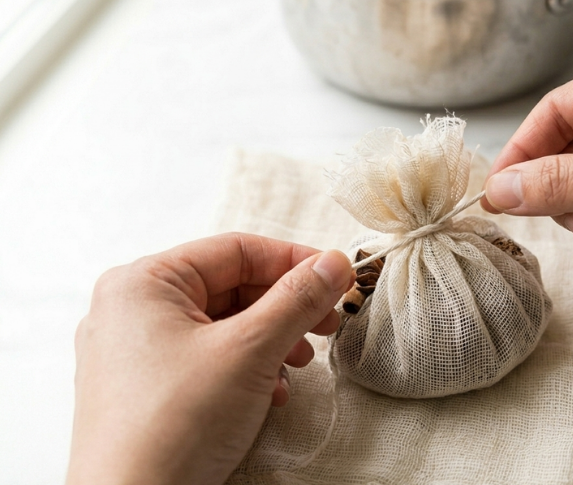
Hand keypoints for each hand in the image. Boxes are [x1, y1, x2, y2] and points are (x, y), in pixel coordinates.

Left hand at [66, 233, 353, 484]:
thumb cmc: (174, 426)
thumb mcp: (249, 351)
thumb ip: (297, 299)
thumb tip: (334, 263)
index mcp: (143, 283)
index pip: (234, 250)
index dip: (293, 261)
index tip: (335, 276)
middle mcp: (132, 309)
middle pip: (229, 287)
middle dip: (285, 307)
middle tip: (328, 322)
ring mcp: (135, 351)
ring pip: (221, 325)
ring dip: (271, 340)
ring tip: (301, 363)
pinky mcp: (146, 387)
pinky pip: (206, 358)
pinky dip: (245, 368)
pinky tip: (271, 392)